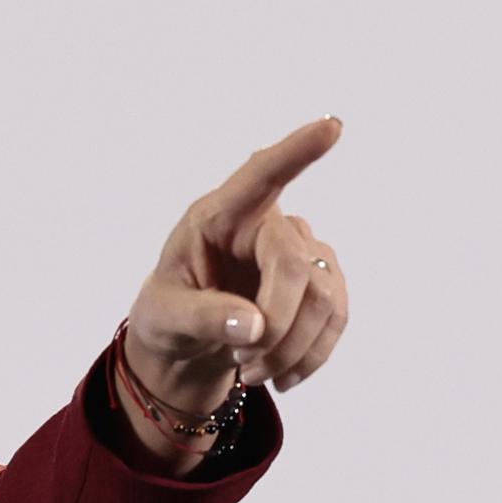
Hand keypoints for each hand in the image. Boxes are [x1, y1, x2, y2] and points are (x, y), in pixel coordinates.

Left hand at [125, 116, 348, 403]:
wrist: (186, 344)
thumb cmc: (167, 315)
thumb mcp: (164, 319)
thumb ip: (202, 318)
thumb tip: (256, 326)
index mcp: (216, 217)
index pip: (259, 175)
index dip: (296, 152)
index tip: (332, 126)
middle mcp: (263, 225)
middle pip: (294, 262)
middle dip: (276, 323)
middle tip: (244, 365)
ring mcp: (297, 250)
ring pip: (323, 296)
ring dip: (291, 348)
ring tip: (252, 373)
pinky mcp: (320, 283)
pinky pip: (337, 317)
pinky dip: (312, 355)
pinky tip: (283, 376)